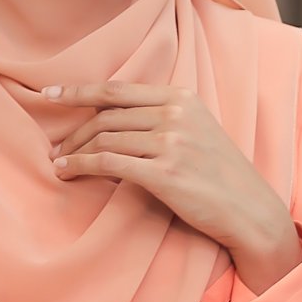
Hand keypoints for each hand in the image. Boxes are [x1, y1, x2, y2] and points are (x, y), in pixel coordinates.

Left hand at [46, 81, 301, 293]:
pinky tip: (68, 172)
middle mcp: (175, 114)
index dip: (79, 90)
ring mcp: (171, 142)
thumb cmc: (220, 178)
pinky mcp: (164, 173)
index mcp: (182, 98)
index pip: (118, 90)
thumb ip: (165, 119)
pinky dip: (81, 165)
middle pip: (107, 116)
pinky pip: (108, 163)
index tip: (50, 93)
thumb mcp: (198, 132)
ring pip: (104, 139)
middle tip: (56, 147)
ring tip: (58, 163)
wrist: (250, 210)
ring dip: (74, 151)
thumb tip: (117, 122)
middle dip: (74, 132)